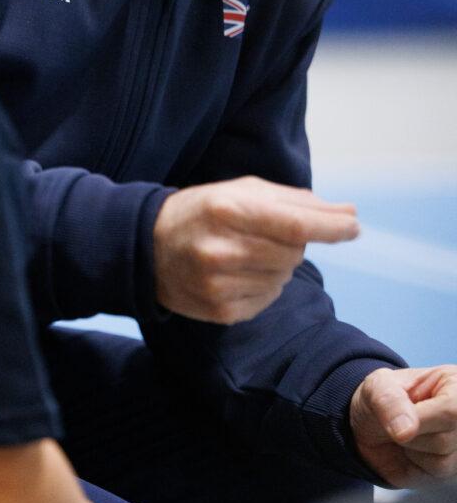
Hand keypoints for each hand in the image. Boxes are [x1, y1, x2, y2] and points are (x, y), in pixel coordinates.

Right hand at [153, 176, 358, 324]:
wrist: (147, 247)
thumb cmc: (204, 211)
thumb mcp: (241, 191)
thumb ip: (296, 201)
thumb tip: (349, 215)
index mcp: (228, 210)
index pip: (296, 224)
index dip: (332, 227)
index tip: (355, 226)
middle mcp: (223, 249)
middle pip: (294, 252)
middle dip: (294, 241)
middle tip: (266, 232)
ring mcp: (220, 284)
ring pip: (284, 277)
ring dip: (278, 264)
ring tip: (245, 252)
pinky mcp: (221, 311)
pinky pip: (269, 299)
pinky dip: (265, 285)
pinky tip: (239, 272)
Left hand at [349, 365, 456, 485]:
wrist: (369, 429)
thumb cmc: (381, 400)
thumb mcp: (377, 387)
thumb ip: (389, 401)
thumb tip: (406, 431)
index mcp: (453, 385)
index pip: (452, 409)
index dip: (423, 418)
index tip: (399, 421)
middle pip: (445, 439)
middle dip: (411, 433)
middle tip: (398, 421)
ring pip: (441, 461)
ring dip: (410, 448)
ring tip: (405, 432)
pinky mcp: (452, 470)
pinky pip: (434, 476)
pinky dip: (413, 464)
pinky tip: (410, 449)